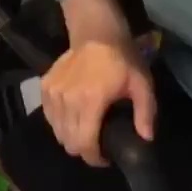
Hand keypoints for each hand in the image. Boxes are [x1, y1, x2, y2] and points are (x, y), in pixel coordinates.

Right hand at [41, 39, 155, 167]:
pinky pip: (50, 117)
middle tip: (99, 143)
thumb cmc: (122, 58)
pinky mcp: (45, 87)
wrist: (97, 32)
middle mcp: (67, 100)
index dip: (94, 158)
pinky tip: (75, 117)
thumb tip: (146, 139)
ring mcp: (52, 94)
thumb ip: (145, 112)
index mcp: (90, 101)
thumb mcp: (142, 83)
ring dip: (71, 137)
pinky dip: (60, 123)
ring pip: (57, 132)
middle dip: (84, 149)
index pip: (84, 143)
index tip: (106, 158)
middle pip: (69, 142)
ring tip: (87, 130)